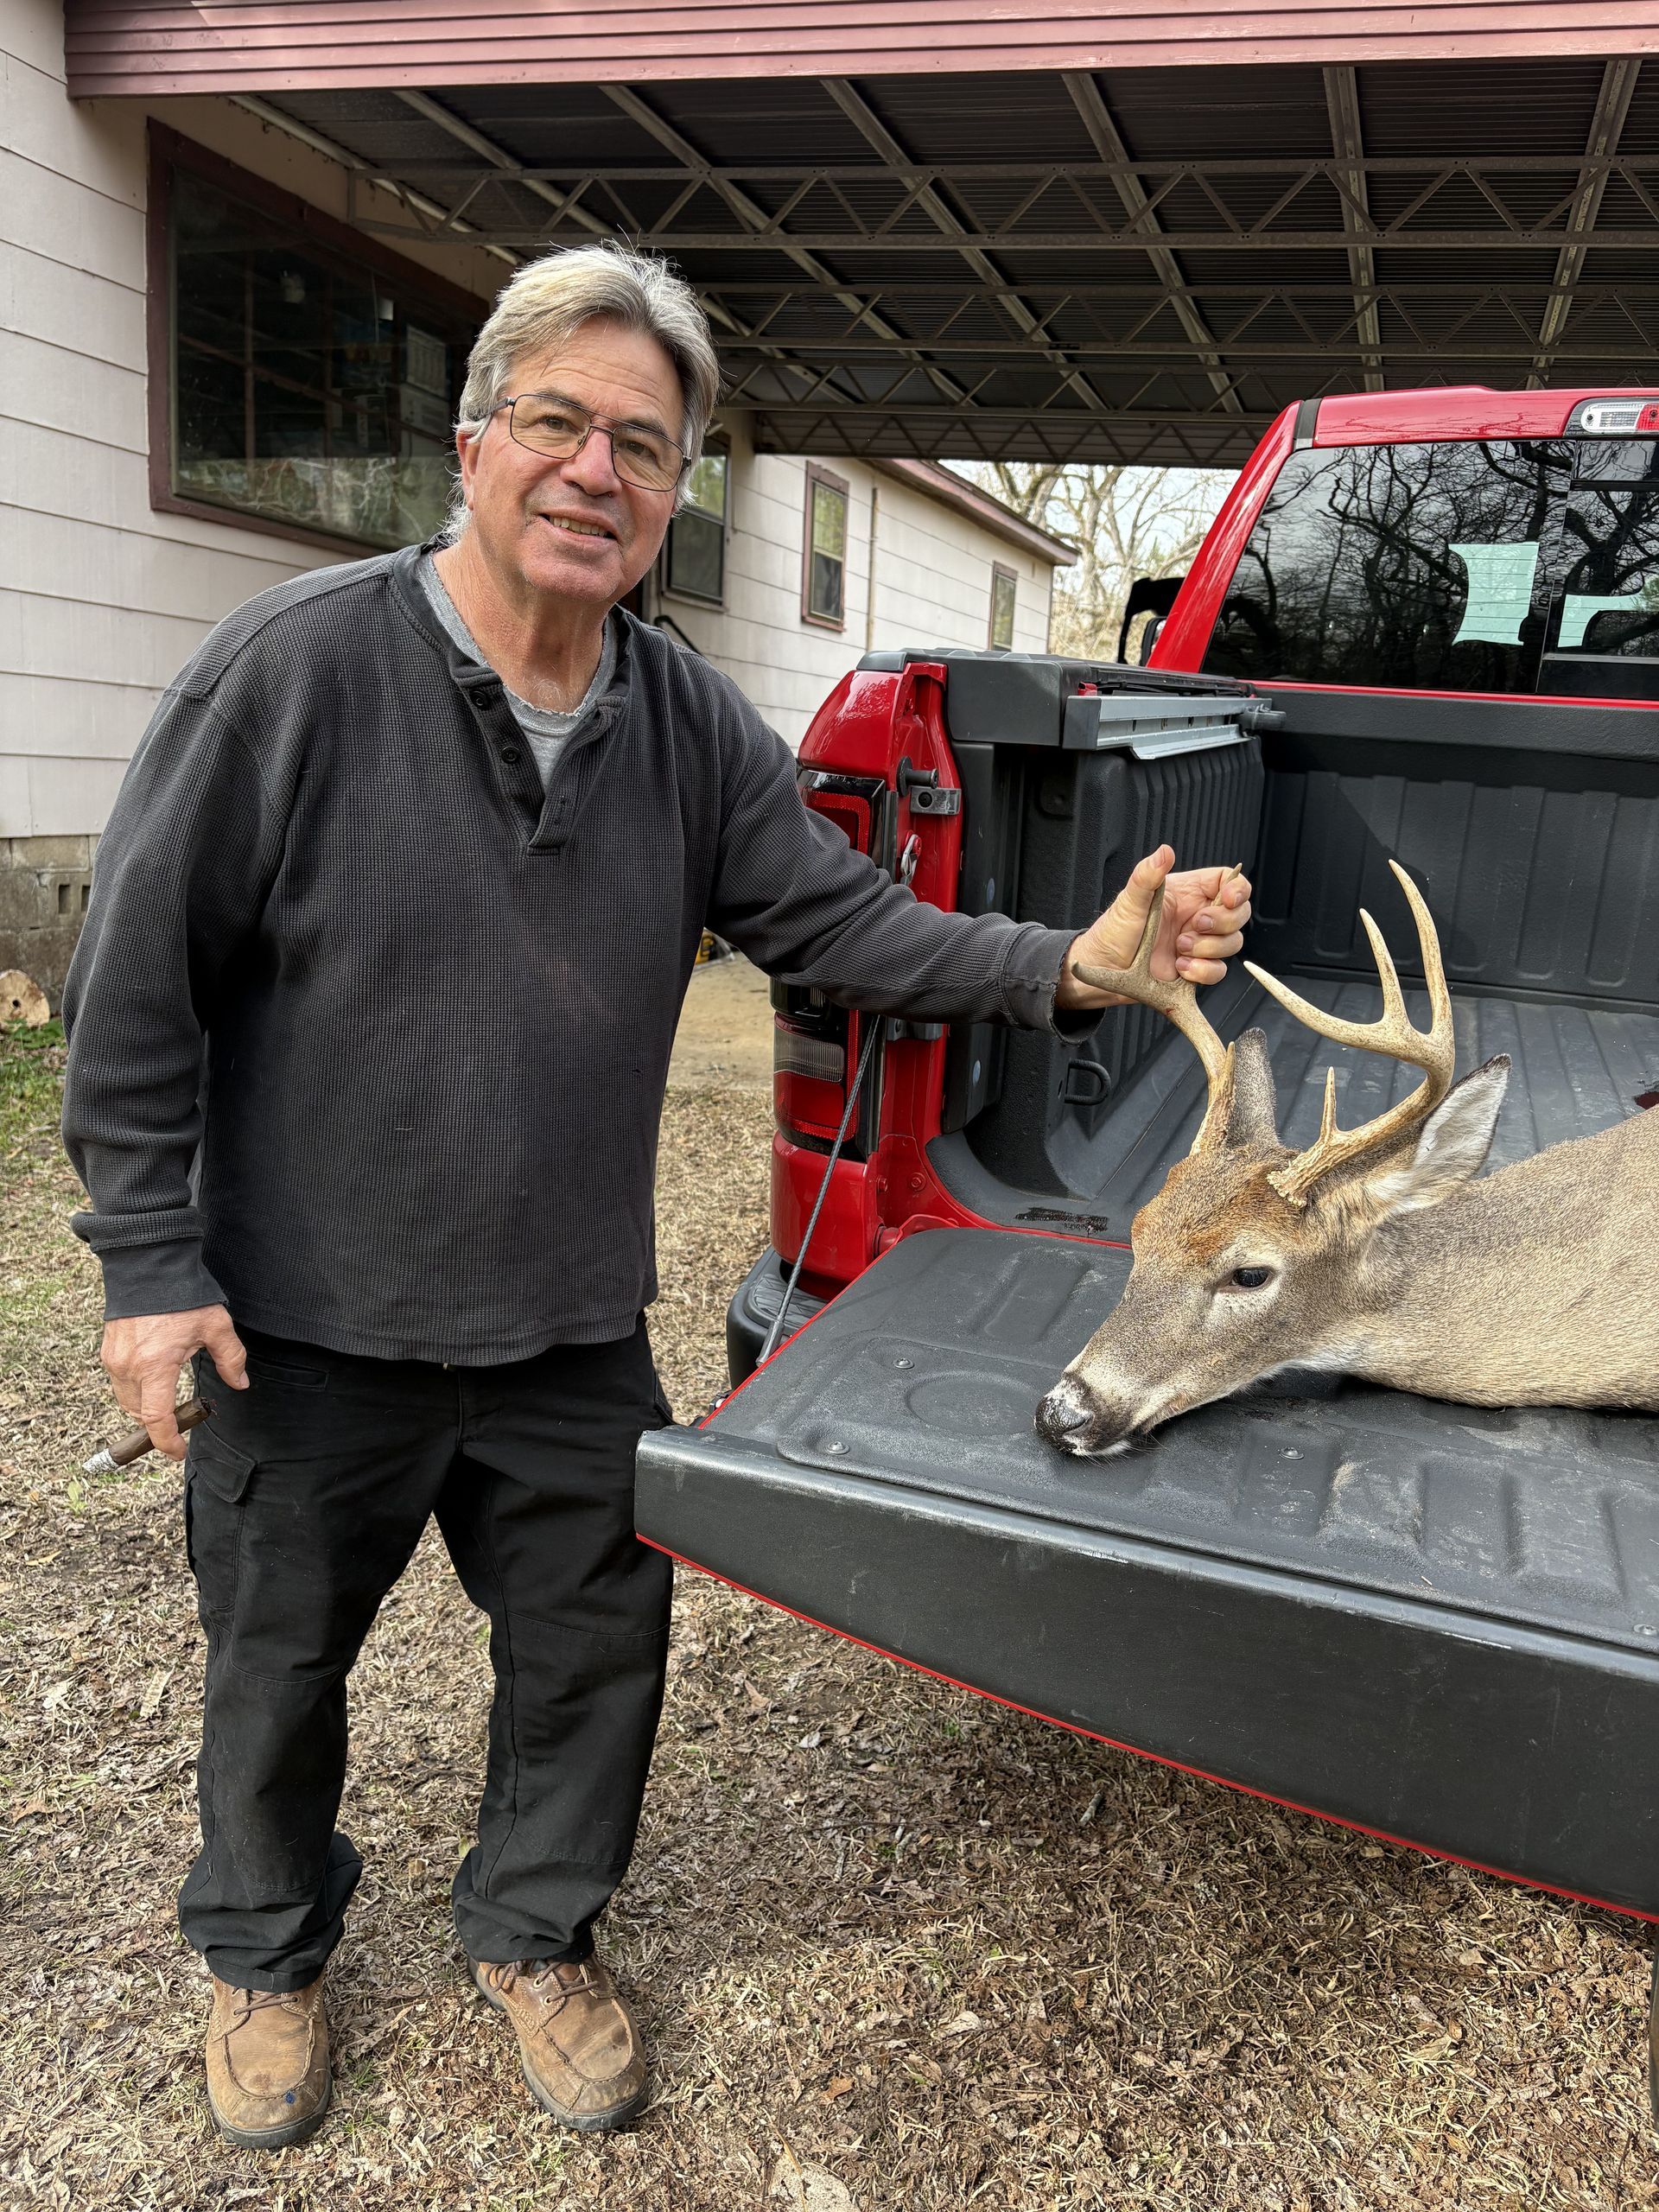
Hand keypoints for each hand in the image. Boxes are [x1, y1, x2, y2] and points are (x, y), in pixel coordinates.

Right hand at [100, 1305, 248, 1460]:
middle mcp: (129, 1367)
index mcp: (155, 1366)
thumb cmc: (183, 1296)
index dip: (167, 1441)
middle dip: (158, 1425)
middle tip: (181, 1425)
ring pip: (127, 1400)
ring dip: (145, 1409)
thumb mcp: (216, 1326)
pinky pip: (120, 1383)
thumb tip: (239, 1383)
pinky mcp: (108, 1351)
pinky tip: (154, 1382)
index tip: (178, 1452)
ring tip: (167, 1405)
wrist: (147, 1267)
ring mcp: (114, 1360)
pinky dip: (136, 1391)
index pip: (156, 1418)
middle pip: (139, 1413)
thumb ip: (231, 1358)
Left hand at [1057, 845, 1253, 1009]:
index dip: (1238, 889)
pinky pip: (1218, 971)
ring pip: (1232, 943)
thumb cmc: (1114, 931)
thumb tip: (1164, 851)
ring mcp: (1199, 943)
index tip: (1228, 900)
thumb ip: (1147, 876)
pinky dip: (1203, 971)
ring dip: (1209, 949)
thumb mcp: (1129, 901)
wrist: (1104, 969)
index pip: (1228, 881)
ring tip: (1179, 949)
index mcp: (1188, 892)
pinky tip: (1181, 967)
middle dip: (1223, 923)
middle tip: (1194, 927)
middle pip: (1239, 914)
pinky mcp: (1196, 967)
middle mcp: (1197, 915)